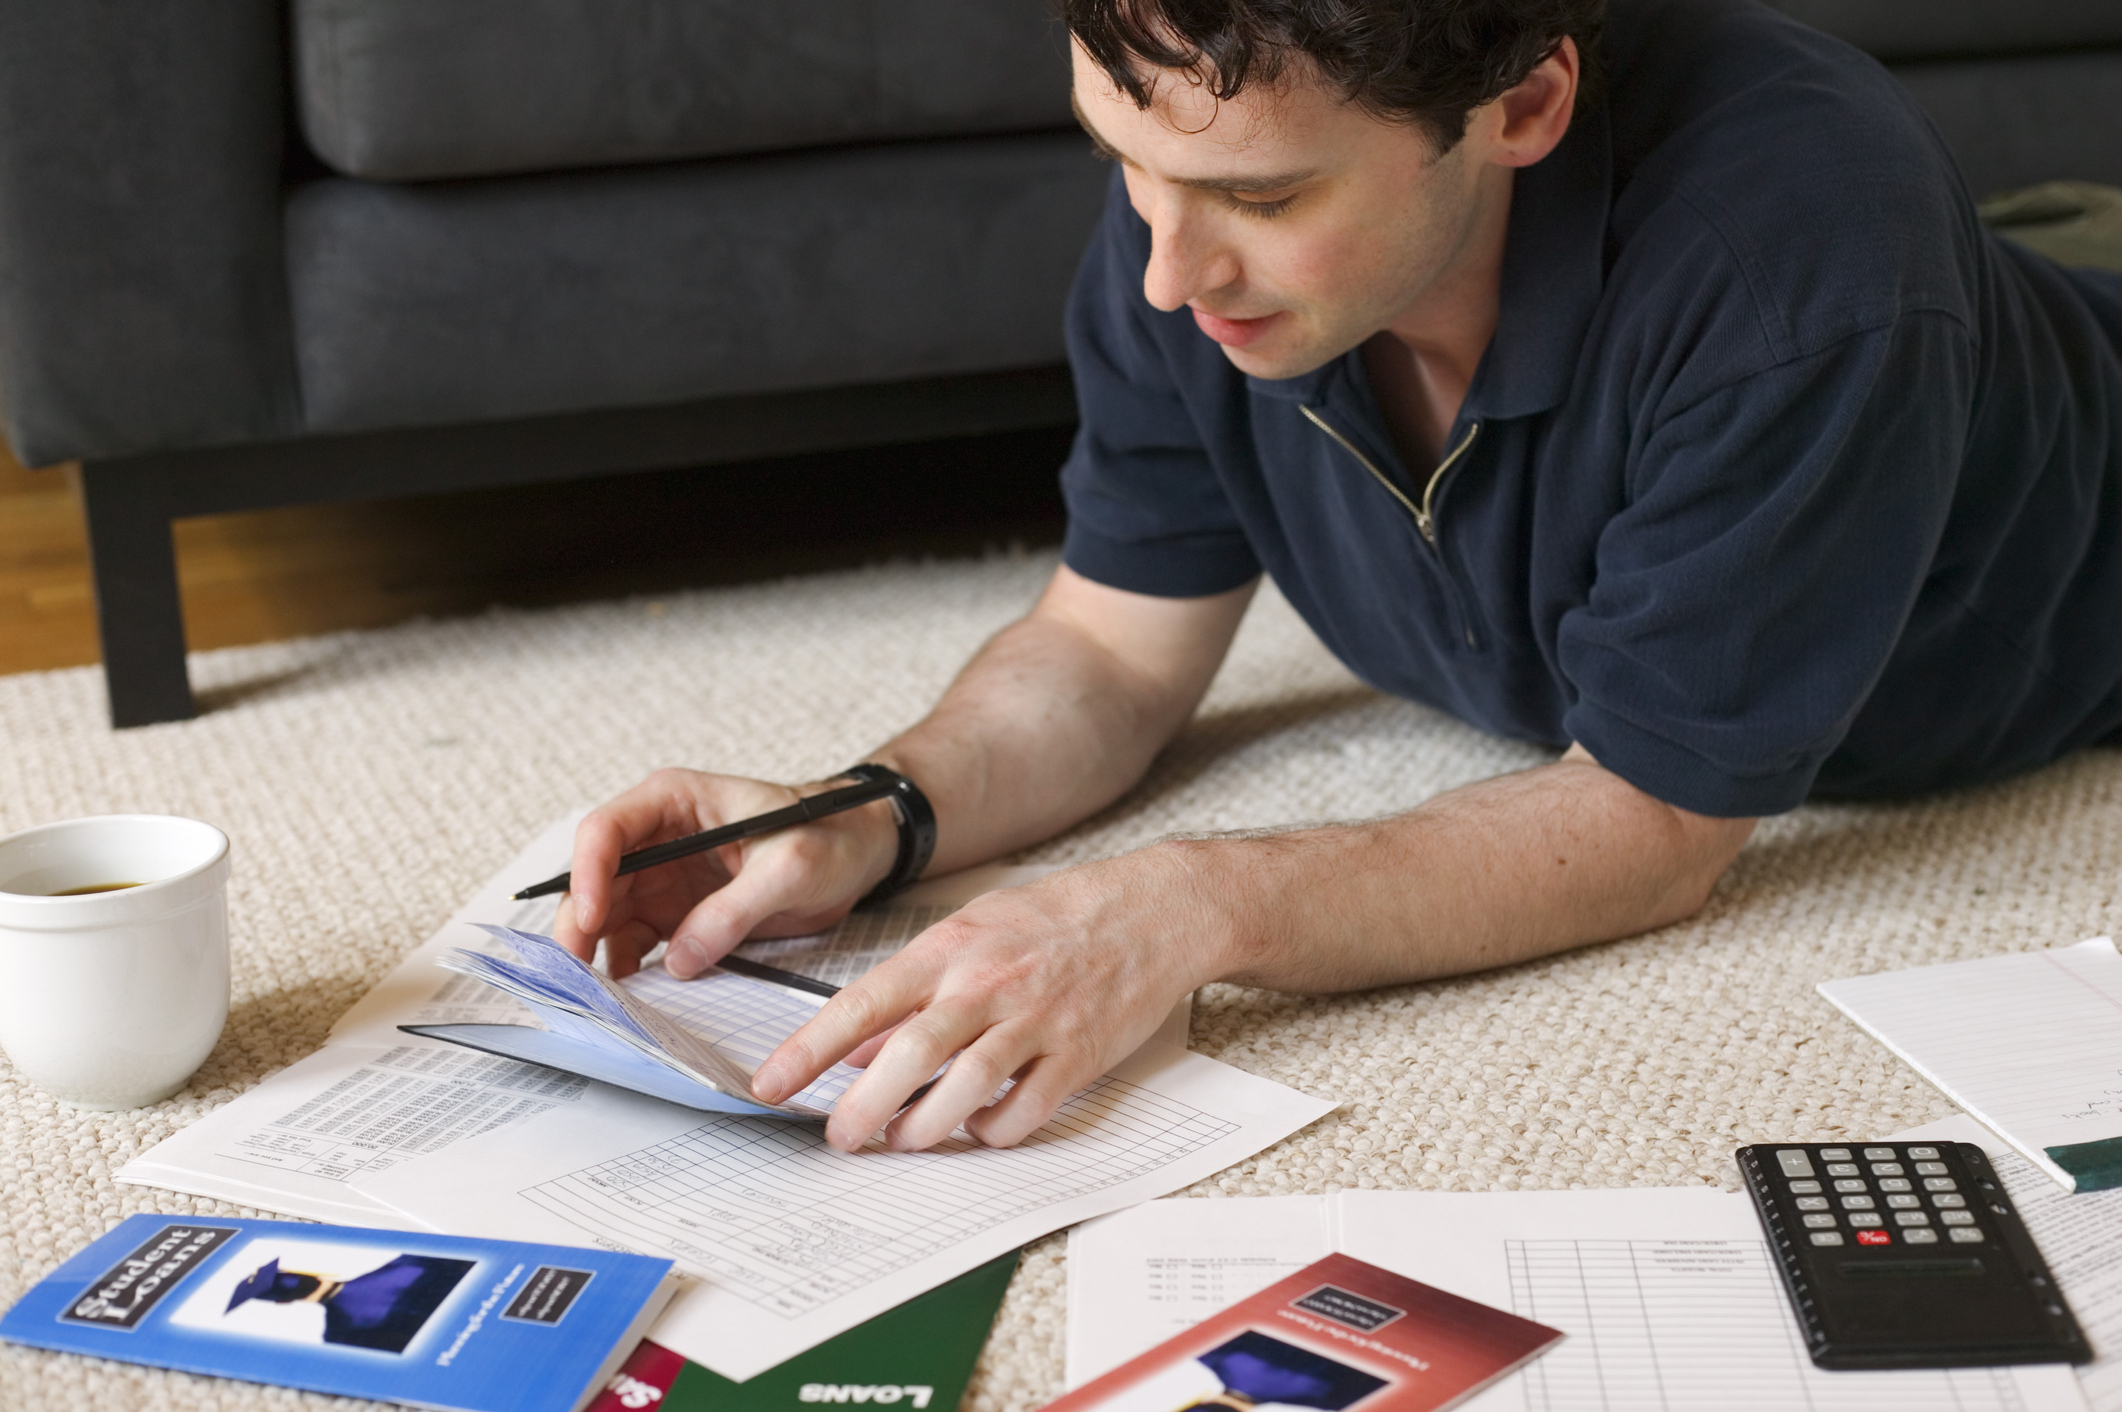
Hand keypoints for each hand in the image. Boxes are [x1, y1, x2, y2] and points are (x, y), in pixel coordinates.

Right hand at [554, 768, 898, 977]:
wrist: (858, 851)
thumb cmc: (829, 834)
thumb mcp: (789, 867)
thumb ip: (733, 910)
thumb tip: (678, 959)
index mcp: (675, 801)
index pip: (607, 830)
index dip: (589, 873)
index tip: (593, 919)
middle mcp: (657, 838)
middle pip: (595, 880)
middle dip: (581, 926)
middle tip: (575, 976)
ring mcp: (663, 879)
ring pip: (608, 918)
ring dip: (598, 955)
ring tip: (599, 999)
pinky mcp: (677, 914)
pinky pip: (638, 943)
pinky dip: (629, 970)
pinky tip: (630, 999)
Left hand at [750, 849, 1222, 1151]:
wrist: (1151, 911)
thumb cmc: (1055, 919)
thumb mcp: (973, 932)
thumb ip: (916, 989)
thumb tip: (862, 1048)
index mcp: (949, 949)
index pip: (861, 1004)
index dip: (809, 1050)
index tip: (768, 1084)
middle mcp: (986, 985)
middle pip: (908, 1057)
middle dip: (862, 1108)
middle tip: (838, 1138)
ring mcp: (1035, 1020)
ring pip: (964, 1090)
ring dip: (924, 1128)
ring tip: (904, 1140)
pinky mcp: (1078, 1054)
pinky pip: (1024, 1111)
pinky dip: (994, 1131)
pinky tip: (980, 1128)